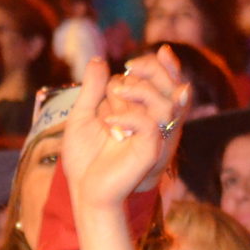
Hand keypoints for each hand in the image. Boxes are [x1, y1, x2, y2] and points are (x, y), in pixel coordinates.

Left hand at [62, 48, 188, 208]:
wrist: (84, 189)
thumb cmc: (84, 157)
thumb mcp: (82, 115)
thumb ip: (93, 88)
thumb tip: (99, 60)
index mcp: (139, 110)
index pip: (159, 80)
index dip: (156, 64)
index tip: (134, 60)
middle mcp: (151, 121)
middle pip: (167, 85)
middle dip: (148, 70)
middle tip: (122, 75)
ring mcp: (153, 136)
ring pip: (164, 102)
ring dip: (140, 90)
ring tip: (115, 92)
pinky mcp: (150, 150)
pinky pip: (149, 124)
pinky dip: (129, 116)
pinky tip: (109, 121)